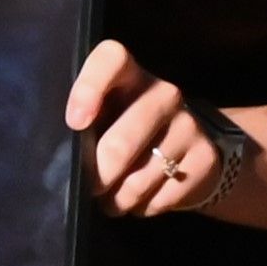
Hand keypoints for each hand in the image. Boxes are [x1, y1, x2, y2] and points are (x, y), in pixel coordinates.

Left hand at [65, 40, 230, 217]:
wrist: (194, 147)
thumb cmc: (128, 129)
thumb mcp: (107, 115)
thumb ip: (85, 122)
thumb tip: (61, 156)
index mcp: (132, 75)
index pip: (111, 59)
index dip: (89, 88)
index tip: (75, 122)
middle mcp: (165, 94)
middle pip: (120, 144)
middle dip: (97, 176)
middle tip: (90, 186)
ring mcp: (189, 126)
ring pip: (138, 181)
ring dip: (117, 199)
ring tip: (112, 196)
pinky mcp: (205, 159)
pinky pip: (159, 198)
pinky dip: (142, 207)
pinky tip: (141, 198)